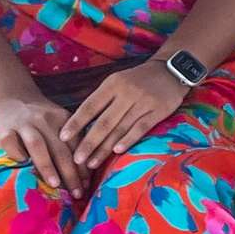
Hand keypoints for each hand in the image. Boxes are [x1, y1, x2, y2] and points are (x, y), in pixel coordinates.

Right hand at [0, 92, 83, 194]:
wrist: (12, 98)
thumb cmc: (40, 119)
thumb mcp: (58, 123)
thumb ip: (69, 143)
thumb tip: (84, 176)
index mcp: (62, 118)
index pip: (76, 145)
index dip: (83, 165)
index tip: (88, 185)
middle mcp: (45, 120)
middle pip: (60, 148)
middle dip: (70, 172)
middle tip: (77, 192)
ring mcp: (23, 124)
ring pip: (38, 146)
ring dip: (47, 166)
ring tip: (55, 184)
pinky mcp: (4, 129)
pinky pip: (11, 144)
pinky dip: (18, 156)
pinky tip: (24, 168)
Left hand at [60, 60, 190, 168]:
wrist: (171, 70)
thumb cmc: (139, 79)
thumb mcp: (118, 81)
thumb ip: (103, 99)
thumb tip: (82, 123)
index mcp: (112, 84)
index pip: (90, 106)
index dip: (76, 123)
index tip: (63, 137)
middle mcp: (126, 93)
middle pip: (104, 122)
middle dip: (88, 142)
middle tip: (76, 159)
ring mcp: (143, 102)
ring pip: (120, 128)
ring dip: (105, 148)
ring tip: (92, 163)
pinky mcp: (159, 111)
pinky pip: (141, 127)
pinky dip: (128, 140)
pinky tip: (117, 152)